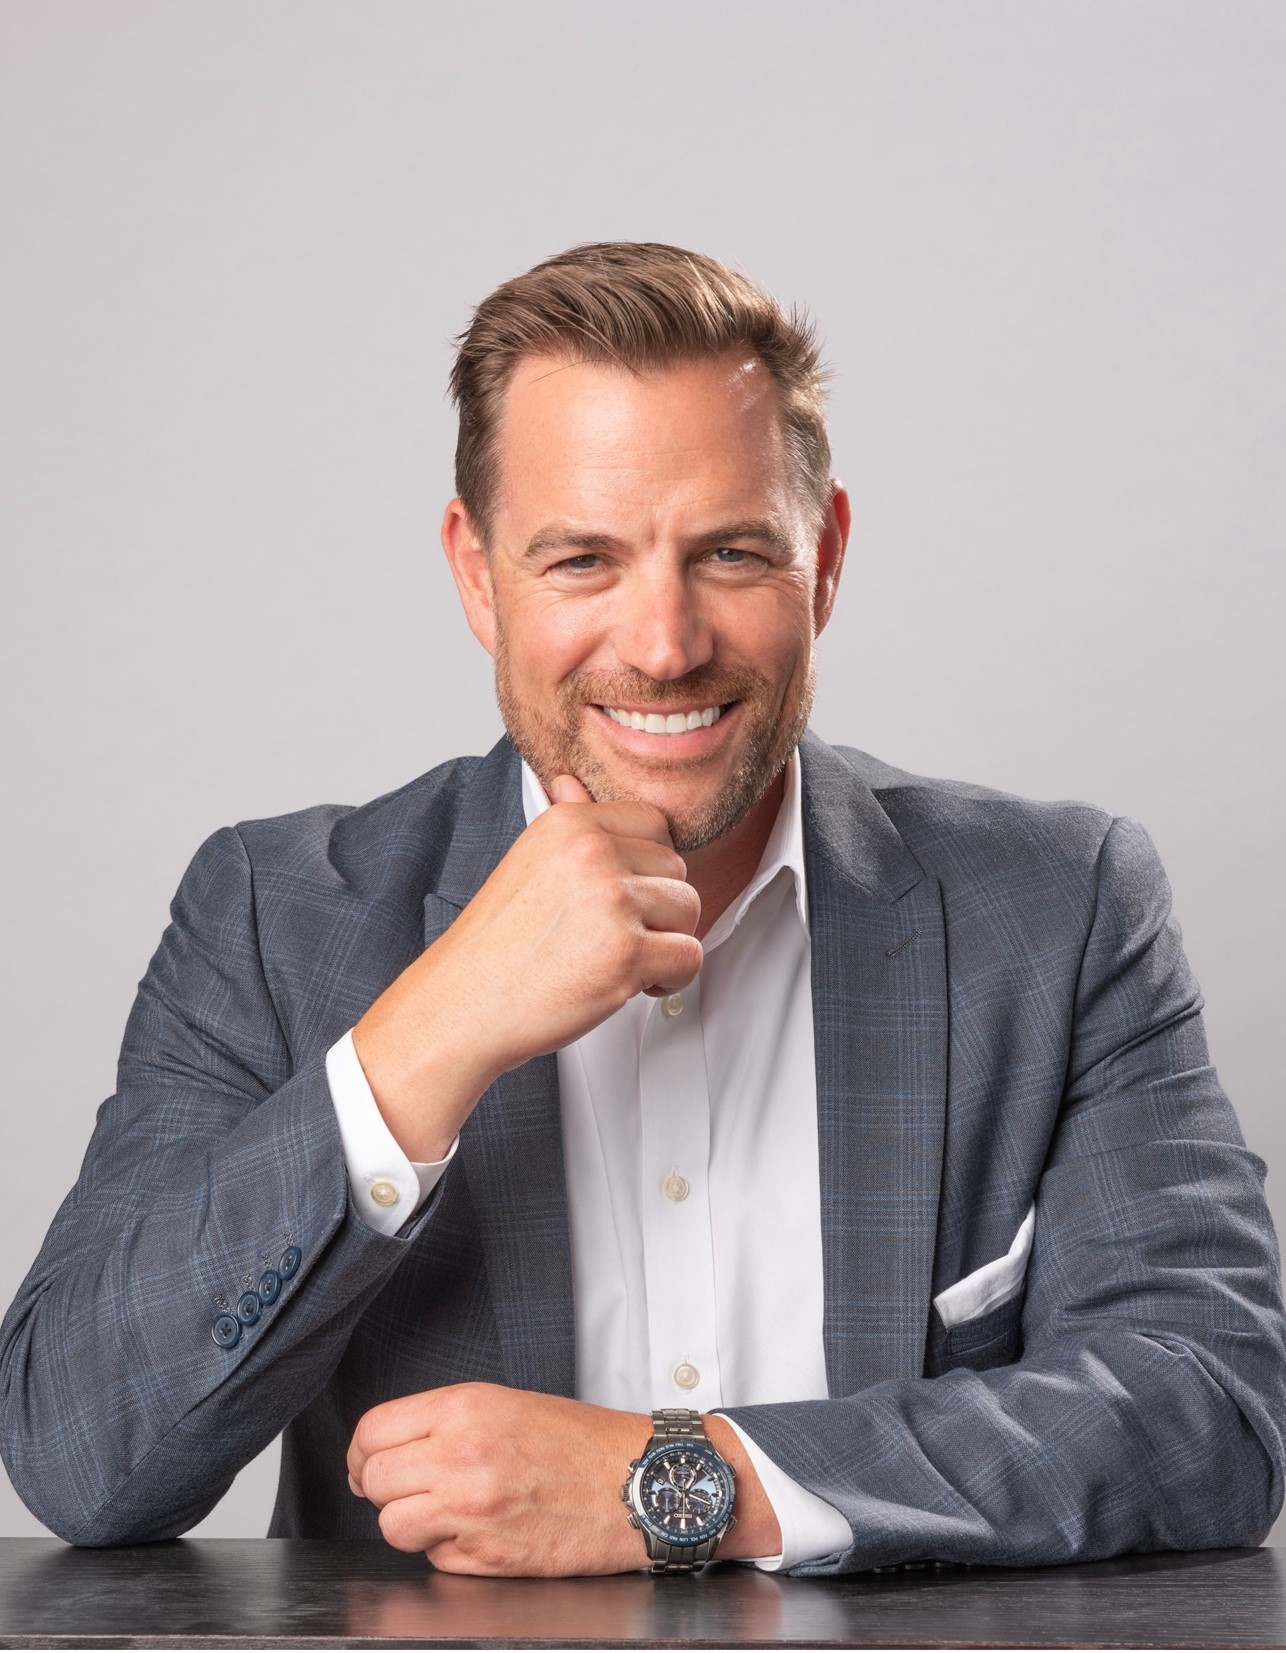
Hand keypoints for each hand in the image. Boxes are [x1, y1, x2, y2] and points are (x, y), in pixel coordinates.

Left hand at [346, 1383, 780, 1575]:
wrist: (642, 1483)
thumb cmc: (584, 1443)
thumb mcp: (509, 1404)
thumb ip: (447, 1422)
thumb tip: (391, 1449)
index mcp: (465, 1408)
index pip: (372, 1431)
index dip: (365, 1452)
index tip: (371, 1463)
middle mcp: (461, 1455)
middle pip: (374, 1480)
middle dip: (384, 1488)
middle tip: (409, 1490)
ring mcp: (472, 1510)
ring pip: (394, 1525)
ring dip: (413, 1523)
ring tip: (448, 1512)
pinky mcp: (488, 1557)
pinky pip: (435, 1558)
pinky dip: (448, 1551)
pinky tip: (484, 1532)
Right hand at [352, 775, 701, 1159]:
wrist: (463, 1005)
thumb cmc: (495, 945)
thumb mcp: (526, 863)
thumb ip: (565, 823)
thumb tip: (572, 785)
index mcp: (569, 824)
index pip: (655, 823)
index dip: (648, 867)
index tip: (625, 896)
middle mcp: (592, 853)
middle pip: (677, 868)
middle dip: (658, 909)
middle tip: (617, 937)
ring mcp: (612, 901)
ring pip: (689, 910)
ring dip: (667, 943)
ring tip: (623, 960)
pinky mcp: (626, 952)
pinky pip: (689, 956)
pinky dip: (671, 978)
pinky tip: (634, 985)